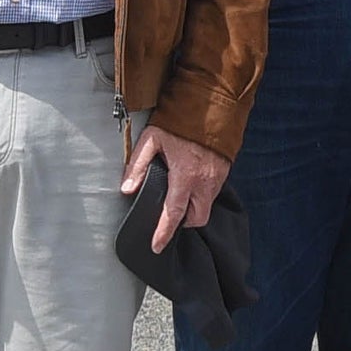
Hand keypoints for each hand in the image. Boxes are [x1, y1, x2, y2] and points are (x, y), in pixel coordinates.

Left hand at [121, 123, 231, 237]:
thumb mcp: (152, 138)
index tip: (157, 246)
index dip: (164, 232)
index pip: (174, 213)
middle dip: (184, 222)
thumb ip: (137, 165)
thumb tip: (127, 189)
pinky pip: (213, 192)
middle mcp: (204, 181)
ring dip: (194, 207)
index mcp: (184, 175)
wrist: (214, 104)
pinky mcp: (224, 171)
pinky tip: (191, 182)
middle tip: (171, 215)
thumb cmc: (181, 120)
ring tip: (180, 196)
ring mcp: (216, 177)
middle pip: (196, 218)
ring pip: (207, 206)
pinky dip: (202, 194)